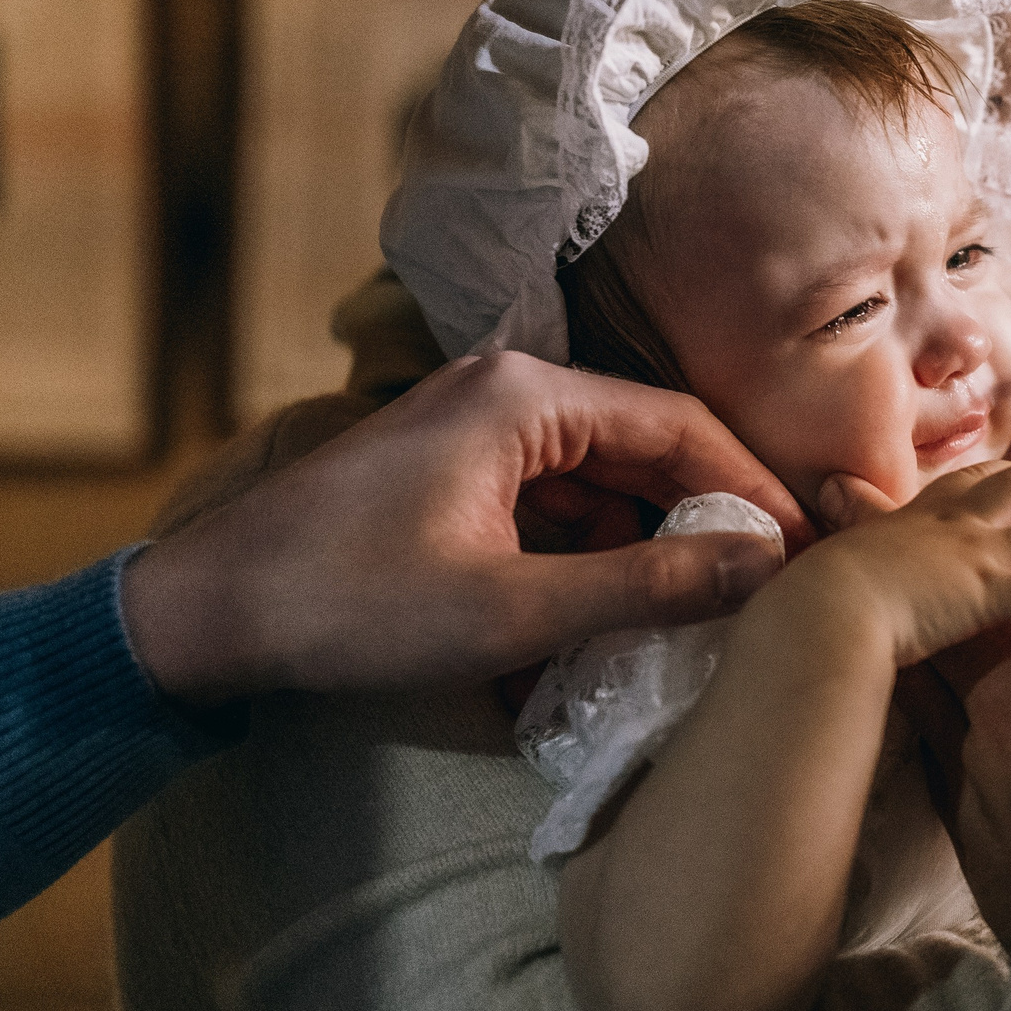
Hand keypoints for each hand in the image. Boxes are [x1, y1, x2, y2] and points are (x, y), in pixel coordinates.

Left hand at [121, 352, 808, 703]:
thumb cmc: (345, 607)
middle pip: (647, 445)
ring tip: (710, 607)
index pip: (680, 425)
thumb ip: (647, 587)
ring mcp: (475, 431)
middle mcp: (507, 392)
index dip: (755, 488)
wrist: (199, 618)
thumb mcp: (511, 609)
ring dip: (653, 539)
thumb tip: (767, 567)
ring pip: (604, 479)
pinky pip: (556, 502)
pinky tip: (619, 612)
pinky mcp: (452, 474)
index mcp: (525, 398)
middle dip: (712, 516)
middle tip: (775, 584)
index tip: (811, 547)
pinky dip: (594, 551)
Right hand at [780, 457, 1010, 668]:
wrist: (816, 614)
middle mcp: (953, 521)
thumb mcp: (838, 567)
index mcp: (918, 512)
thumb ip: (856, 567)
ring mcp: (975, 550)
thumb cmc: (813, 601)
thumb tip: (842, 583)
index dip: (1010, 475)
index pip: (974, 479)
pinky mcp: (988, 588)